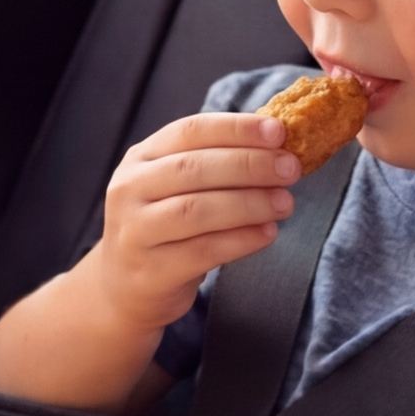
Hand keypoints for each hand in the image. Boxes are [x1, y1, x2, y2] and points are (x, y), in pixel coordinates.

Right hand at [84, 113, 299, 330]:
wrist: (124, 287)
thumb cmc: (166, 228)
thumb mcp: (176, 187)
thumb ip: (215, 164)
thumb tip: (278, 146)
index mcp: (141, 158)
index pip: (190, 131)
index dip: (237, 129)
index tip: (279, 132)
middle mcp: (130, 189)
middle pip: (194, 168)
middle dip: (249, 165)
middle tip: (290, 168)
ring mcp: (135, 232)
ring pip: (198, 210)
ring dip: (249, 203)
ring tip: (285, 203)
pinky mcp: (150, 271)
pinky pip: (203, 251)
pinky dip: (241, 240)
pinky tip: (268, 234)